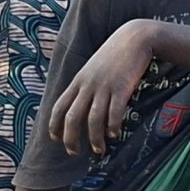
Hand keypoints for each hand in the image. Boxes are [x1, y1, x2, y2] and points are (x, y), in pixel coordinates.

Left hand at [48, 19, 155, 156]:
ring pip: (93, 119)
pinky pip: (114, 112)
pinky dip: (112, 126)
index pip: (59, 107)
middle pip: (72, 117)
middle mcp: (88, 85)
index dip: (54, 126)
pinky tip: (114, 133)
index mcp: (78, 80)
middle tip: (74, 152)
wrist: (135, 37)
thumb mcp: (93, 67)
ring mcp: (104, 86)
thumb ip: (86, 84)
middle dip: (70, 139)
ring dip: (94, 138)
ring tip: (98, 149)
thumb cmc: (115, 54)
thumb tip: (82, 104)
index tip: (55, 139)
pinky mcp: (121, 88)